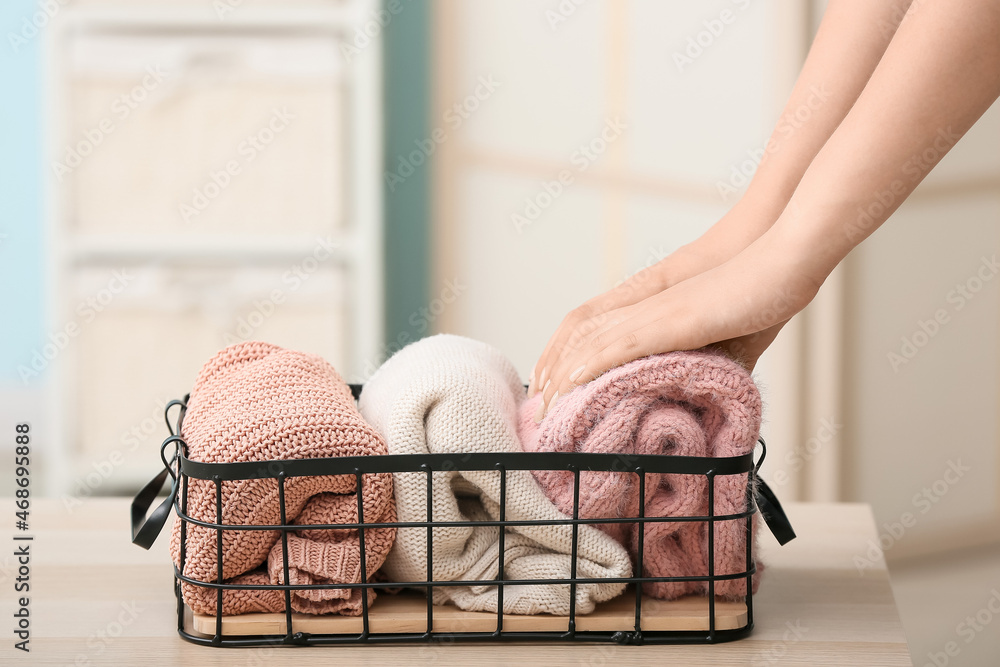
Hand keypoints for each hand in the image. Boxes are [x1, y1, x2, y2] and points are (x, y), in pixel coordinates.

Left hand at [532, 230, 817, 418]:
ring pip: (591, 341)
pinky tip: (569, 383)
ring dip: (562, 373)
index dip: (570, 359)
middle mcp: (645, 305)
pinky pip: (618, 343)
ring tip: (544, 405)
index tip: (558, 390)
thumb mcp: (735, 342)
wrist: (784, 260)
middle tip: (538, 404)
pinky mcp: (670, 319)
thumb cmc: (763, 294)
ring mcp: (655, 310)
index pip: (596, 332)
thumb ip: (716, 366)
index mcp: (655, 308)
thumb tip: (715, 400)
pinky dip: (589, 364)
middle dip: (553, 369)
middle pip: (579, 335)